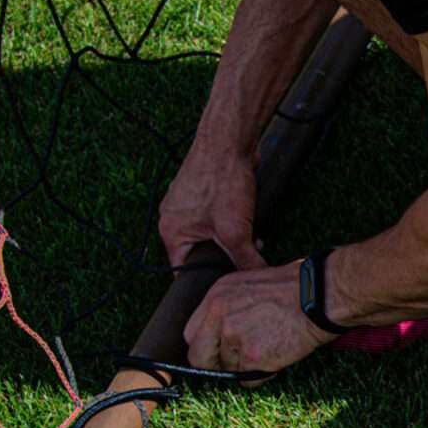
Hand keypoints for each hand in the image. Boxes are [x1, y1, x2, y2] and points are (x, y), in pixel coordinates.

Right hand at [158, 143, 263, 269]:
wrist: (229, 141)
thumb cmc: (223, 181)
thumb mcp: (236, 231)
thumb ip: (245, 260)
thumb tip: (256, 277)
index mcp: (170, 232)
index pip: (183, 272)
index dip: (204, 281)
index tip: (224, 287)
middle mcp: (172, 219)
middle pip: (199, 254)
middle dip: (225, 258)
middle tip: (246, 258)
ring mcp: (186, 205)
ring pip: (210, 236)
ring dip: (232, 240)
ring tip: (251, 237)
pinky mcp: (201, 194)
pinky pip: (214, 218)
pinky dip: (231, 222)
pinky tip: (248, 219)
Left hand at [183, 263, 334, 379]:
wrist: (319, 295)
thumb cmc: (296, 287)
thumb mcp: (250, 284)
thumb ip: (231, 307)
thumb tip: (224, 331)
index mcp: (216, 296)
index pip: (192, 333)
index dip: (206, 346)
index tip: (217, 352)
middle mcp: (218, 315)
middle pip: (198, 357)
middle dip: (214, 365)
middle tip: (233, 366)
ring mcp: (233, 337)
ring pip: (228, 370)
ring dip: (246, 368)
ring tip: (270, 350)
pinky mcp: (252, 356)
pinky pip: (249, 380)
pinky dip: (263, 375)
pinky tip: (277, 357)